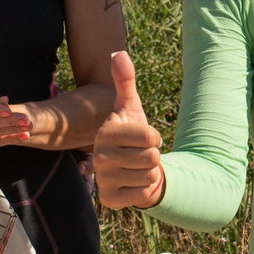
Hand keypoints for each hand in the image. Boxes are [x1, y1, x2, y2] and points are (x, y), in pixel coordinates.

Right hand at [91, 50, 165, 208]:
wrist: (134, 170)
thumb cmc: (134, 136)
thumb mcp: (132, 107)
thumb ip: (125, 81)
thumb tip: (118, 53)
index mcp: (105, 132)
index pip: (149, 135)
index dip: (154, 137)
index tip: (144, 138)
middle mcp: (99, 156)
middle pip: (151, 156)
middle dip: (153, 155)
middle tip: (141, 155)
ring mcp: (103, 179)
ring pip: (150, 174)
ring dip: (150, 172)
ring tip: (138, 168)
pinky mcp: (110, 200)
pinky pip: (144, 193)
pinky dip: (145, 189)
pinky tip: (134, 183)